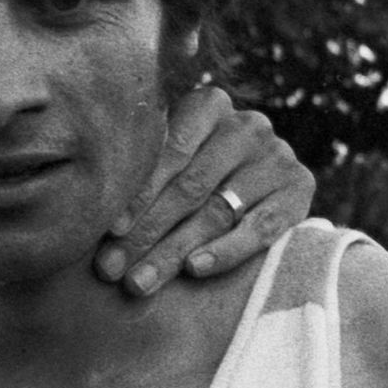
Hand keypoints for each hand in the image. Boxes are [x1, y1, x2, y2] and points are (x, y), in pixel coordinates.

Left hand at [95, 88, 314, 297]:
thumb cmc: (199, 169)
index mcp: (209, 104)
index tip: (109, 230)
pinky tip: (193, 269)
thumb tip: (86, 210)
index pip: (169, 150)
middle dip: (146, 232)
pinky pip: (260, 228)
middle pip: (190, 187)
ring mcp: (277, 156)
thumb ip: (145, 169)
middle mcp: (247, 125)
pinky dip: (225, 251)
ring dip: (173, 251)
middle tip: (111, 268)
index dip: (137, 193)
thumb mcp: (175, 157)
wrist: (268, 179)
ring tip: (140, 282)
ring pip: (217, 212)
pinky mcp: (301, 188)